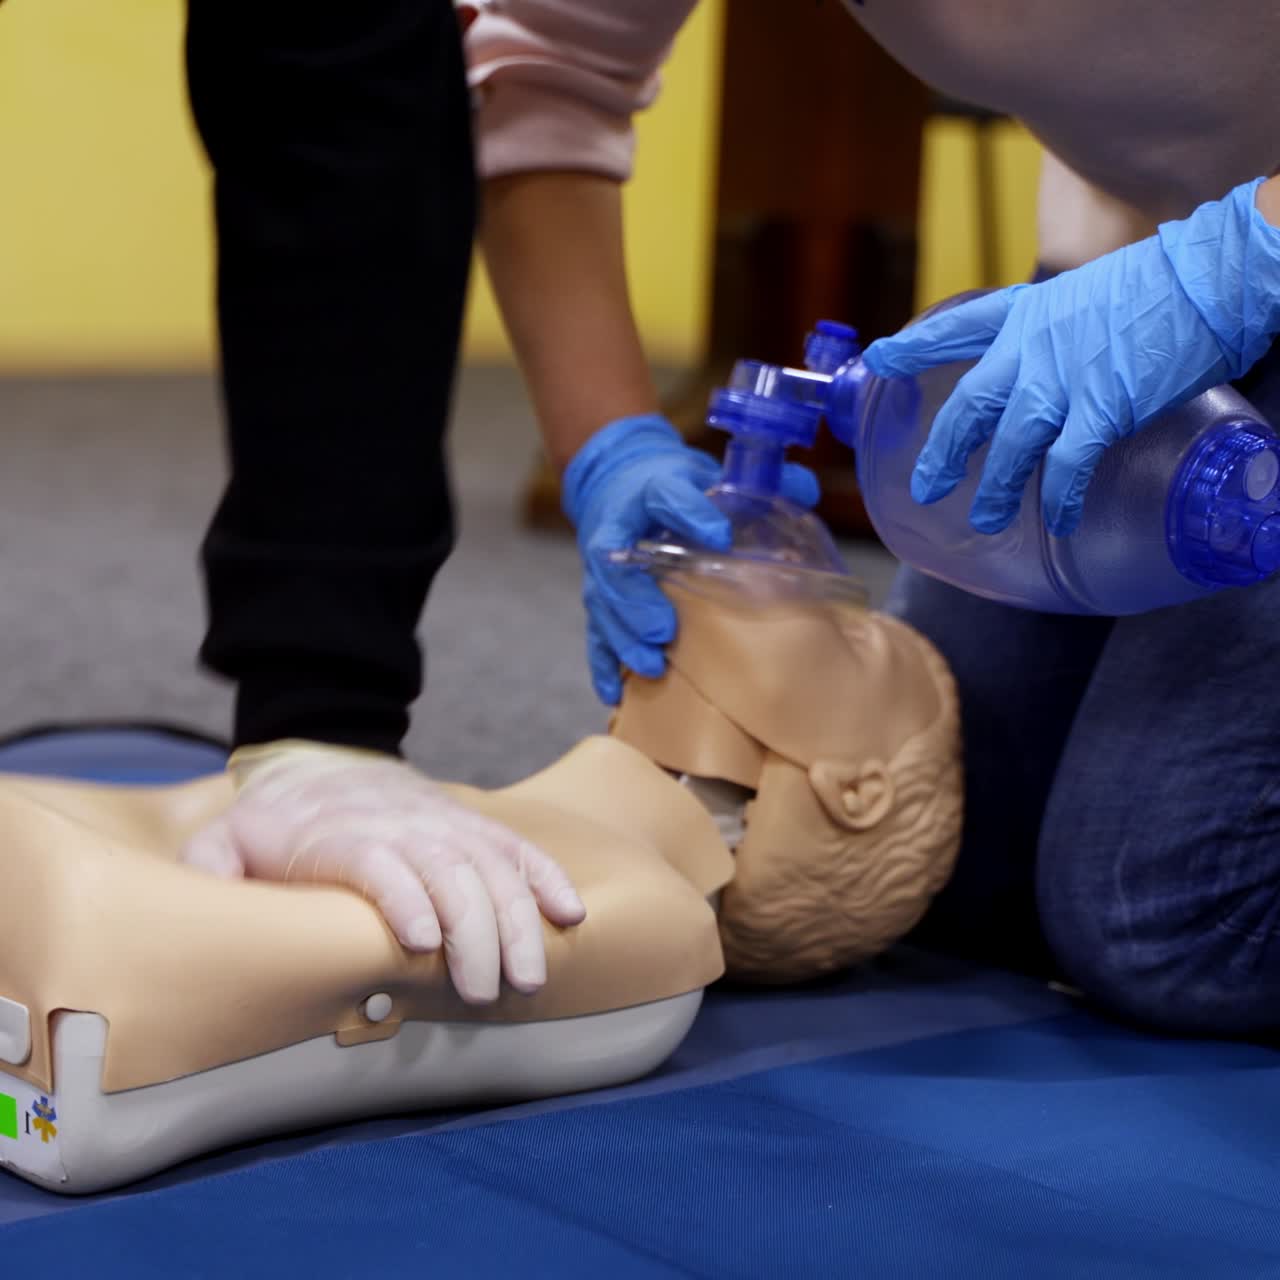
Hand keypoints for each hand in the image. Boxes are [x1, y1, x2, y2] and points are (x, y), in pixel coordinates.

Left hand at [181, 740, 586, 1003]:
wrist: (322, 762)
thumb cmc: (275, 824)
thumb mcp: (225, 842)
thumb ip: (213, 871)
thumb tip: (205, 912)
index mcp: (343, 835)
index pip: (380, 862)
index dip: (404, 899)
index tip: (424, 945)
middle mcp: (403, 826)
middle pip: (449, 871)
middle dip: (476, 933)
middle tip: (486, 993)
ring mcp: (444, 824)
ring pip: (492, 866)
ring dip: (519, 920)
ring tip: (532, 975)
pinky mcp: (471, 827)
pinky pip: (516, 849)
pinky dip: (545, 879)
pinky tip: (569, 915)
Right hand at [561, 414, 819, 703]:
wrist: (618, 485)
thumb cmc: (672, 488)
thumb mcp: (707, 476)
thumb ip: (757, 484)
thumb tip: (806, 489)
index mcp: (649, 491)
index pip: (665, 495)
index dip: (689, 513)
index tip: (718, 534)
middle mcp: (620, 531)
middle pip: (618, 565)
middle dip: (639, 601)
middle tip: (666, 629)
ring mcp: (604, 568)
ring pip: (603, 604)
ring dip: (625, 638)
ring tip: (650, 666)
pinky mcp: (598, 595)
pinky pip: (594, 632)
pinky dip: (603, 663)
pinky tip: (614, 692)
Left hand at [862, 177, 1279, 535]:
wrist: (1212, 275)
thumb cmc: (1166, 282)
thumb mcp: (1091, 293)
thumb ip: (1062, 332)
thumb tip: (1060, 362)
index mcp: (1028, 311)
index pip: (957, 327)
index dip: (916, 348)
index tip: (880, 360)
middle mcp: (1031, 345)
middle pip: (970, 404)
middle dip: (943, 448)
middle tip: (924, 486)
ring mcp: (1062, 378)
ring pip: (1009, 444)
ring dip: (994, 487)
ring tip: (983, 518)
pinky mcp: (1100, 407)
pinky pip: (1064, 466)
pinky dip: (1057, 497)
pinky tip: (1055, 520)